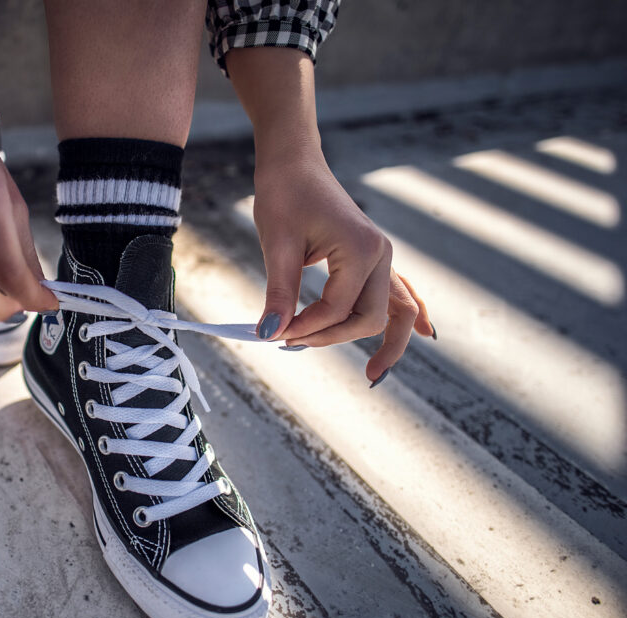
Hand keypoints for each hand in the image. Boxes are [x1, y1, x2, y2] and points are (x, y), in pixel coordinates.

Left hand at [225, 47, 433, 381]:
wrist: (294, 164)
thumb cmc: (285, 195)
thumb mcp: (277, 244)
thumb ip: (279, 292)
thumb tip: (269, 333)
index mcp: (361, 249)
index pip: (337, 308)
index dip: (305, 327)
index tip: (272, 333)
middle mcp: (381, 254)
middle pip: (371, 317)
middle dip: (334, 338)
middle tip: (292, 345)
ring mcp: (382, 257)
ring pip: (393, 311)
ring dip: (381, 340)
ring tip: (375, 375)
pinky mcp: (374, 258)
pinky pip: (399, 293)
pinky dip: (408, 315)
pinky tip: (425, 334)